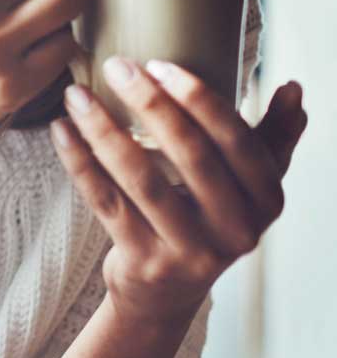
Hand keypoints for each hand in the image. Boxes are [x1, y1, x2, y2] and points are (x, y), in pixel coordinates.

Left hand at [48, 58, 308, 327]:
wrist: (166, 293)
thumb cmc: (208, 218)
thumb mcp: (250, 185)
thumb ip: (273, 137)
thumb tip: (294, 88)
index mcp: (265, 200)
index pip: (237, 142)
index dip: (200, 100)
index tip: (161, 64)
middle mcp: (235, 230)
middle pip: (191, 157)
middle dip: (151, 105)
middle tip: (118, 66)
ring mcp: (189, 251)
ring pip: (141, 180)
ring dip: (104, 131)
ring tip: (76, 94)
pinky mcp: (144, 262)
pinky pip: (105, 203)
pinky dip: (79, 162)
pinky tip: (62, 129)